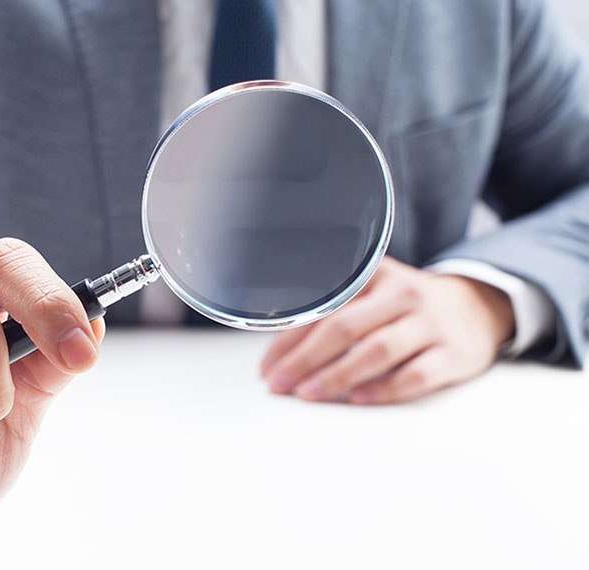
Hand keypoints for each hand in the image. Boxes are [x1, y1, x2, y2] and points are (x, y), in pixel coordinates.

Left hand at [260, 257, 514, 403]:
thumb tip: (279, 353)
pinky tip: (356, 399)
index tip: (266, 367)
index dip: (289, 339)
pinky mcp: (453, 354)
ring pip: (378, 349)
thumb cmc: (405, 307)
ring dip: (337, 375)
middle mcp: (402, 294)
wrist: (477, 308)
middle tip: (278, 384)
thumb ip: (333, 310)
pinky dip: (383, 389)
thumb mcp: (372, 291)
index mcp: (373, 275)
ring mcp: (430, 323)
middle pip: (345, 327)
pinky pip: (415, 374)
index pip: (322, 307)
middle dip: (304, 358)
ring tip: (307, 394)